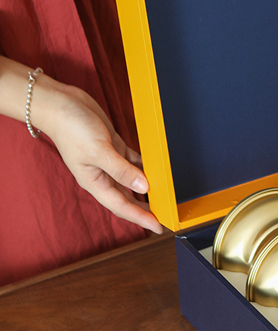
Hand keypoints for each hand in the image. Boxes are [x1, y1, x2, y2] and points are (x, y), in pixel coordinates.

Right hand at [33, 75, 163, 234]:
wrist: (60, 103)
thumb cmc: (72, 129)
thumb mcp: (99, 152)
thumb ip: (122, 170)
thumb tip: (143, 187)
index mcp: (95, 181)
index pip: (122, 206)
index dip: (140, 218)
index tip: (158, 227)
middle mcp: (102, 174)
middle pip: (127, 197)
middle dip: (145, 207)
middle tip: (165, 215)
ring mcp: (108, 160)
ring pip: (131, 179)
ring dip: (146, 186)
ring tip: (164, 194)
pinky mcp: (112, 145)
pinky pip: (132, 159)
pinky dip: (143, 164)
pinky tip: (155, 167)